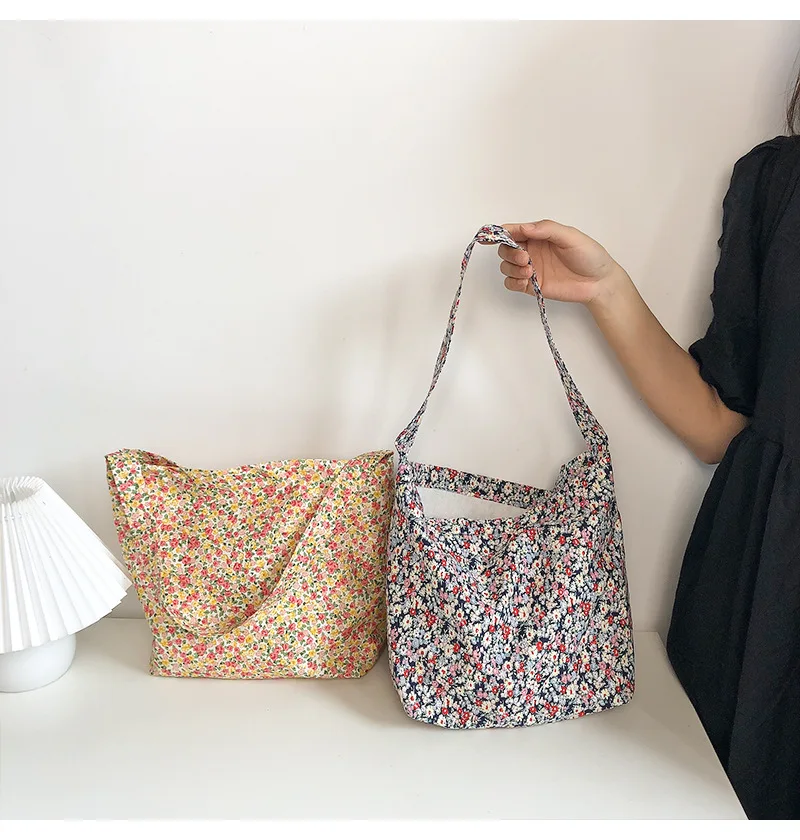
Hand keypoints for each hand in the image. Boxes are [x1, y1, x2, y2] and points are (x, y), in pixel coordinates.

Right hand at [495, 220, 625, 305]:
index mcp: (539, 235)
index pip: (513, 231)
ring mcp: (531, 268)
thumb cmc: (589, 256)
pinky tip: (525, 281)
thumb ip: (546, 229)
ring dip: (511, 268)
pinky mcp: (531, 285)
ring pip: (506, 266)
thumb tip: (523, 227)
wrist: (599, 282)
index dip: (499, 233)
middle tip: (525, 258)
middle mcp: (532, 250)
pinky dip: (513, 281)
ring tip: (529, 271)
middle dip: (509, 253)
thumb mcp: (571, 236)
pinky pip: (511, 283)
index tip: (488, 237)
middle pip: (505, 249)